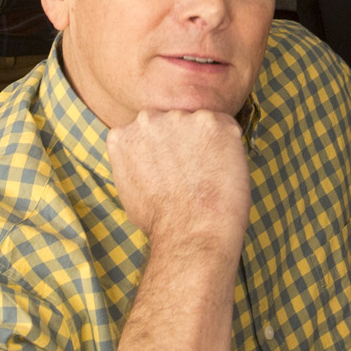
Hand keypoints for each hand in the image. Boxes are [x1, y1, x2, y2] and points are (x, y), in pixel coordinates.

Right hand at [107, 109, 250, 261]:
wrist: (191, 232)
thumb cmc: (160, 221)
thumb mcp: (127, 188)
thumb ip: (133, 162)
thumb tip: (144, 160)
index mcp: (122, 134)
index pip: (145, 131)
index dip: (162, 150)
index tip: (171, 167)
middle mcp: (147, 119)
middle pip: (170, 121)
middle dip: (181, 140)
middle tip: (191, 171)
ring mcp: (180, 118)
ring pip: (198, 123)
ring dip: (205, 142)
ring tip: (208, 174)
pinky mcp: (212, 122)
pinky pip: (225, 126)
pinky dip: (228, 144)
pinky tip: (223, 169)